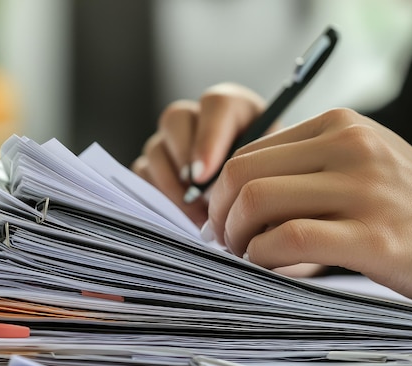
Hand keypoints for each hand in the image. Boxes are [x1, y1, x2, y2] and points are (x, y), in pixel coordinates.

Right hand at [131, 83, 265, 225]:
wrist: (249, 201)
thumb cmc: (263, 184)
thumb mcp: (269, 171)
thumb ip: (252, 169)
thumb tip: (219, 187)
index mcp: (232, 109)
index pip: (216, 104)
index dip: (208, 138)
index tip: (205, 174)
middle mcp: (196, 118)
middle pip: (175, 119)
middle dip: (183, 159)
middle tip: (196, 194)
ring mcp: (169, 141)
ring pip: (155, 150)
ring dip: (172, 185)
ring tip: (194, 214)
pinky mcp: (152, 166)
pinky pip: (142, 175)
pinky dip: (158, 196)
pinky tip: (180, 215)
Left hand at [205, 107, 411, 311]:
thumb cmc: (411, 212)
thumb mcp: (362, 166)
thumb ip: (305, 169)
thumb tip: (233, 197)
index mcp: (341, 126)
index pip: (249, 152)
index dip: (221, 192)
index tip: (222, 220)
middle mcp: (351, 146)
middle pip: (243, 174)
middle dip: (220, 214)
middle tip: (225, 243)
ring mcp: (366, 189)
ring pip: (258, 200)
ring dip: (236, 237)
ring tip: (246, 257)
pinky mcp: (376, 237)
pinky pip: (290, 239)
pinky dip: (263, 256)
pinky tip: (269, 267)